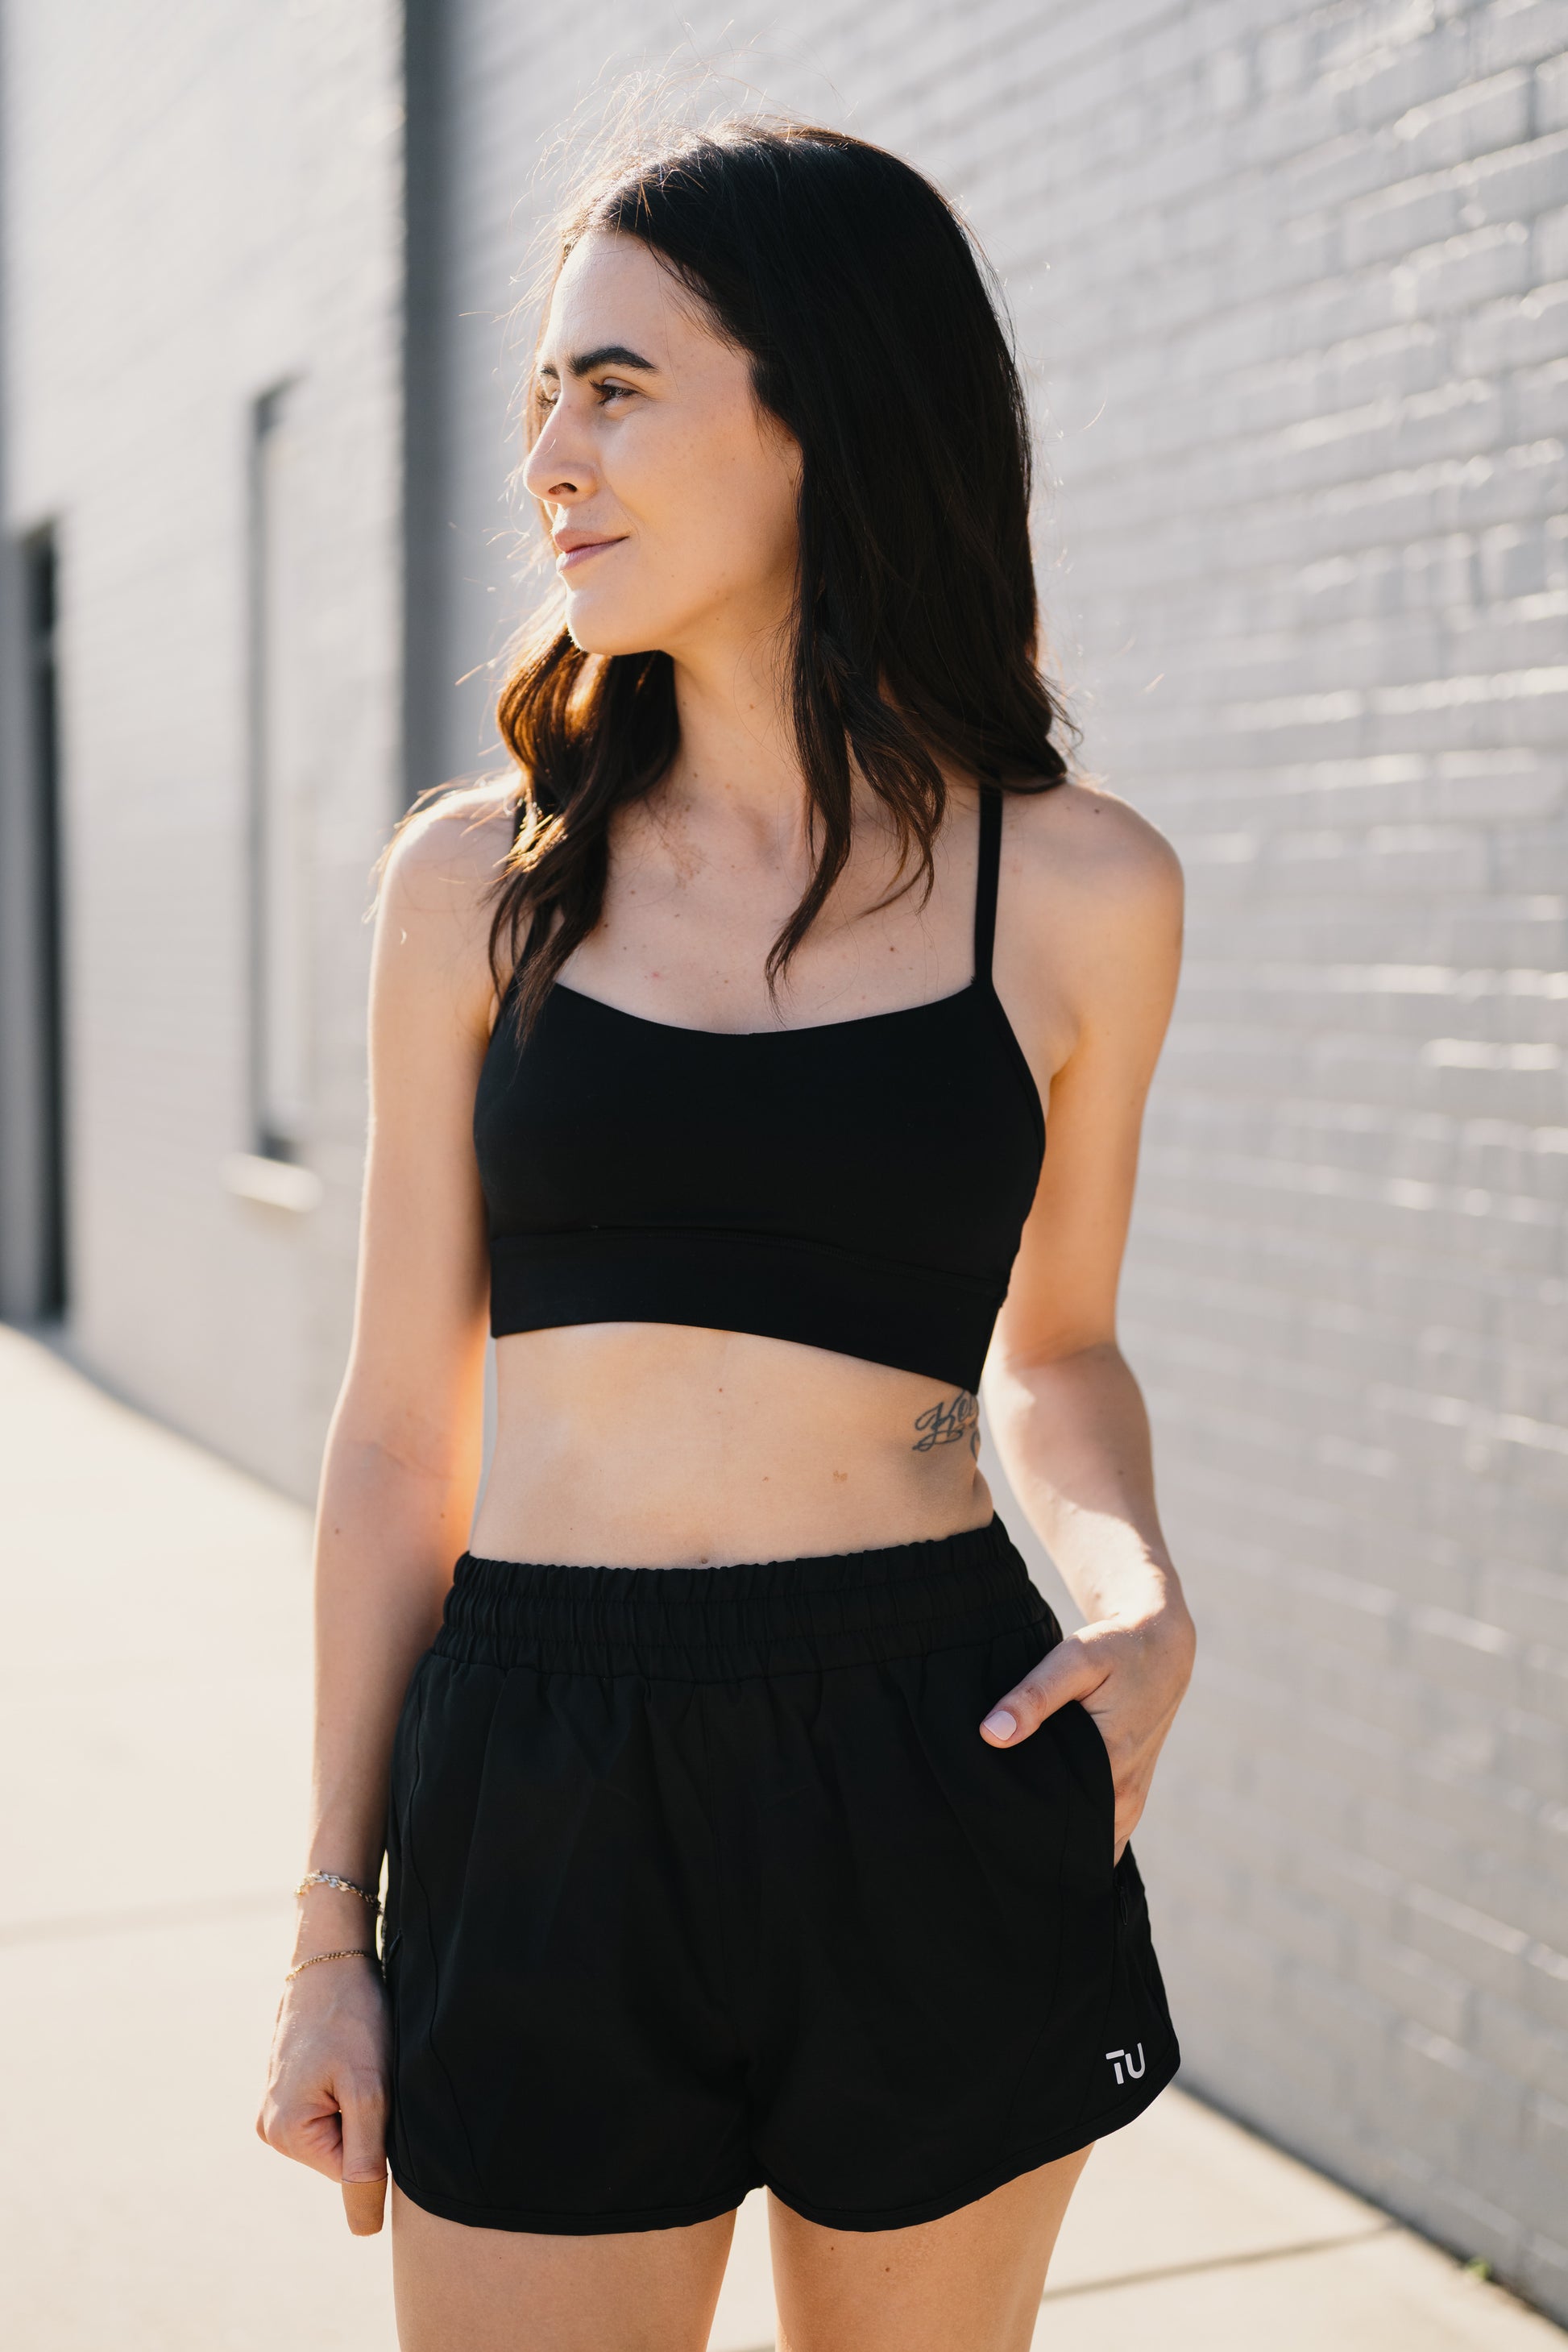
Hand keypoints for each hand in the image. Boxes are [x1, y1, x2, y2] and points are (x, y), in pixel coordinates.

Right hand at [256, 1952, 389, 2234]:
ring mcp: (277, 2108)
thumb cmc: (354, 2016)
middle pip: (345, 2155)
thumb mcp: (370, 2089)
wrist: (331, 1957)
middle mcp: (272, 2129)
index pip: (353, 2175)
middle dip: (369, 2121)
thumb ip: (366, 2160)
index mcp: (286, 2134)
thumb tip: (365, 2229)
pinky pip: (332, 2110)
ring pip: (342, 2132)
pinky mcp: (289, 2090)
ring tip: (358, 2060)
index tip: (376, 2090)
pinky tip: (350, 2057)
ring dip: (361, 2104)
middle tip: (369, 2070)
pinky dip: (351, 2090)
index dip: (380, 2140)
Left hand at [979, 1599, 1194, 1861]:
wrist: (1162, 1648)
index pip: (1055, 1823)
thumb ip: (1034, 1697)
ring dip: (1053, 1835)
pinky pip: (1099, 1833)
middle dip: (1031, 1836)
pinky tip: (1040, 1810)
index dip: (1016, 1823)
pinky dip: (1074, 1829)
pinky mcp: (1130, 1798)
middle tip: (989, 1818)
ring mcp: (1131, 1803)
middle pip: (1069, 1840)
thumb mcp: (1074, 1659)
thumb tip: (991, 1734)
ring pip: (1086, 1842)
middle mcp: (1124, 1796)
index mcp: (1110, 1766)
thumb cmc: (1115, 1650)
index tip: (984, 1817)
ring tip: (1010, 1817)